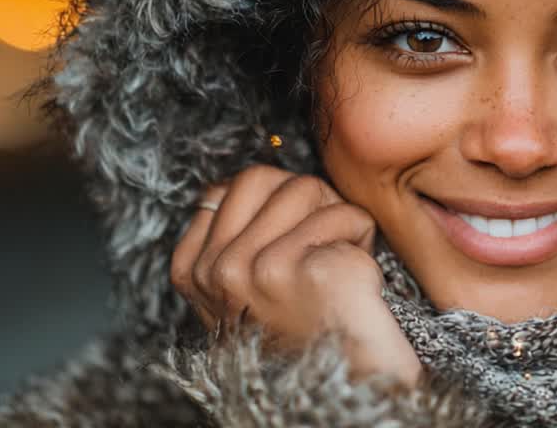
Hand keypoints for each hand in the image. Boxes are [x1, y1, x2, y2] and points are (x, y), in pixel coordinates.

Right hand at [170, 164, 422, 386]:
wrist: (344, 381)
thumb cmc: (306, 322)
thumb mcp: (248, 280)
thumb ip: (238, 231)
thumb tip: (264, 174)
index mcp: (194, 270)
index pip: (233, 185)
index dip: (275, 200)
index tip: (292, 240)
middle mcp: (217, 272)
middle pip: (266, 177)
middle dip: (305, 198)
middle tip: (324, 240)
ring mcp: (257, 272)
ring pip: (306, 187)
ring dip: (336, 215)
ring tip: (338, 258)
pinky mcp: (304, 272)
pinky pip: (346, 213)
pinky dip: (363, 234)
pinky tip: (357, 274)